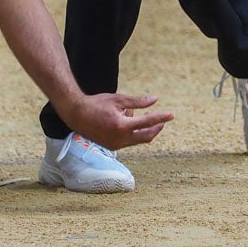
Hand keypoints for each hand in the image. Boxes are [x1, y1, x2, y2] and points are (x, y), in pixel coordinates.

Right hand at [57, 92, 173, 150]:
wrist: (76, 115)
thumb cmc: (97, 104)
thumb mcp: (118, 99)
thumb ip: (137, 102)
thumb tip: (155, 100)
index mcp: (121, 126)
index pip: (147, 122)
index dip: (160, 118)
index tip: (171, 115)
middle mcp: (119, 138)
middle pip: (146, 136)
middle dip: (156, 128)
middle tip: (163, 120)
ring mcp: (116, 145)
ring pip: (138, 139)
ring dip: (143, 129)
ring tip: (139, 115)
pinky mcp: (112, 146)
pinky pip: (129, 141)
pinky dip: (133, 132)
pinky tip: (128, 120)